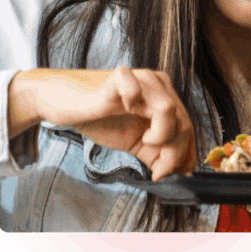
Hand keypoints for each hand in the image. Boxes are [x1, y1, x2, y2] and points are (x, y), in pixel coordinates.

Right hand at [8, 67, 196, 179]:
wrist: (64, 104)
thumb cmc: (99, 118)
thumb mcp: (134, 141)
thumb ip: (157, 153)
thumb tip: (179, 171)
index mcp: (165, 96)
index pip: (187, 126)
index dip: (187, 152)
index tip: (179, 173)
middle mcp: (158, 84)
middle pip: (182, 121)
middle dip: (175, 152)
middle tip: (159, 171)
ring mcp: (140, 78)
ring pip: (169, 109)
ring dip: (162, 134)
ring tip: (145, 142)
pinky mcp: (118, 78)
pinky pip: (135, 87)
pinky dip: (135, 101)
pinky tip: (127, 110)